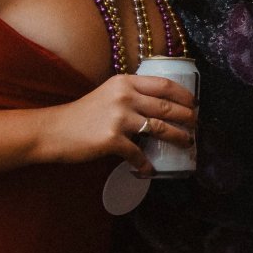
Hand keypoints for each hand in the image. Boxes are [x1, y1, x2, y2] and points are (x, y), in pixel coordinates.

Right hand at [37, 65, 195, 169]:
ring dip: (176, 137)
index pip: (163, 84)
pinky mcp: (111, 140)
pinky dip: (145, 164)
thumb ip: (130, 94)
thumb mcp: (108, 93)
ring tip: (186, 143)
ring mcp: (118, 118)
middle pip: (165, 105)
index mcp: (125, 81)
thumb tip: (157, 106)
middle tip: (196, 125)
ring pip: (158, 127)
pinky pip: (137, 154)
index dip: (183, 94)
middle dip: (186, 116)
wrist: (55, 130)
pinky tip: (150, 170)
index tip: (194, 103)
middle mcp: (124, 96)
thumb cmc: (83, 114)